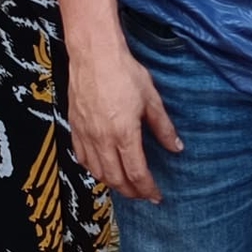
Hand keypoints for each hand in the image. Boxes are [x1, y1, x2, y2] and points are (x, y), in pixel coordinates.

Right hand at [64, 32, 181, 201]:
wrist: (93, 54)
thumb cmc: (123, 72)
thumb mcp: (151, 99)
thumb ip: (163, 127)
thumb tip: (177, 147)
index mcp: (124, 133)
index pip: (137, 173)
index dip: (148, 189)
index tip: (157, 196)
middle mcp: (102, 139)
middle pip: (116, 179)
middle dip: (131, 192)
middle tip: (143, 195)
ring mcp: (85, 134)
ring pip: (97, 172)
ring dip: (113, 183)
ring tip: (126, 185)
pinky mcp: (75, 127)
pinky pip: (82, 158)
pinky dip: (94, 169)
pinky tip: (102, 169)